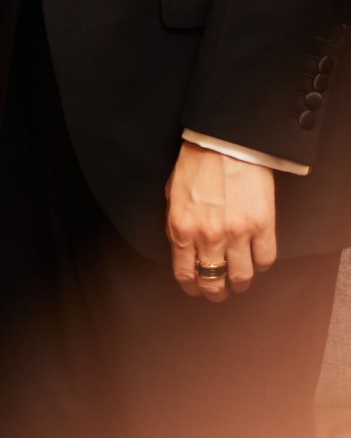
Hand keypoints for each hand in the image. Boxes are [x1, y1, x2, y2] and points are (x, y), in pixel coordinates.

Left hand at [166, 142, 277, 301]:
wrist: (223, 145)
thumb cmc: (195, 167)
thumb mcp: (172, 198)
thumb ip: (177, 226)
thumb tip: (183, 250)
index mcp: (181, 229)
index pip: (185, 273)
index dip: (192, 287)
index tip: (197, 289)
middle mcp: (208, 236)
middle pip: (214, 281)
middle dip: (216, 292)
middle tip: (219, 292)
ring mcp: (237, 233)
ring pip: (242, 276)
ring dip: (240, 283)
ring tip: (239, 281)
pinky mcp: (262, 226)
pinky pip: (265, 260)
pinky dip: (261, 265)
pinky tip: (255, 261)